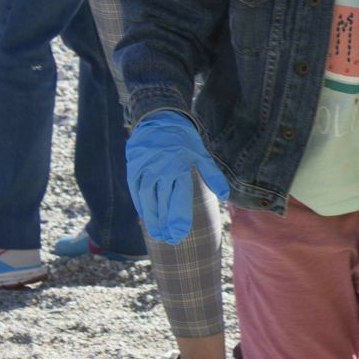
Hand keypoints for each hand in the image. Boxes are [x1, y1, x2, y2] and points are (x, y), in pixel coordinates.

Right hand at [125, 112, 229, 244]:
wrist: (159, 118)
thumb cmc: (184, 140)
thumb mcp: (202, 154)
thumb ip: (213, 176)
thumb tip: (225, 196)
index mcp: (179, 168)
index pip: (178, 200)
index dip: (178, 221)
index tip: (179, 236)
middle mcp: (160, 171)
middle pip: (162, 204)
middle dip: (165, 225)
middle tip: (169, 241)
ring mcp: (144, 170)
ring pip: (146, 200)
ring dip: (151, 219)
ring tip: (156, 234)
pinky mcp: (133, 168)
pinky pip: (136, 191)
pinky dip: (141, 204)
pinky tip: (146, 216)